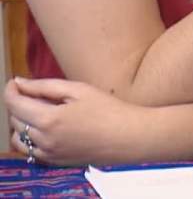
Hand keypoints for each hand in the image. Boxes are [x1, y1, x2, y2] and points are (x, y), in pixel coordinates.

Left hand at [6, 76, 146, 165]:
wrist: (129, 137)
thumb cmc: (109, 110)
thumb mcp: (79, 90)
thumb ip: (45, 86)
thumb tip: (20, 83)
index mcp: (49, 119)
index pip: (14, 103)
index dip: (11, 90)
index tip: (14, 82)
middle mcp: (43, 139)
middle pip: (15, 119)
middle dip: (19, 104)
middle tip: (37, 94)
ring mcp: (48, 153)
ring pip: (19, 138)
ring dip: (22, 123)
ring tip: (41, 112)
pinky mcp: (55, 162)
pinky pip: (30, 151)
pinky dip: (30, 139)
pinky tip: (47, 129)